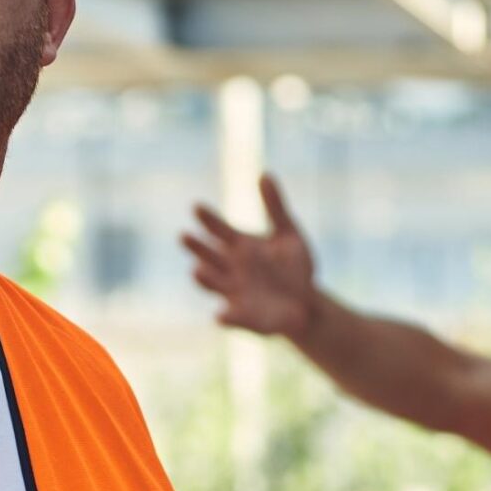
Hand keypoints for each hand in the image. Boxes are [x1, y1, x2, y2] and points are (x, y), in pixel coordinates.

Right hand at [183, 175, 318, 339]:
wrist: (306, 302)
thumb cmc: (293, 266)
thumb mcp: (289, 233)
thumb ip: (275, 207)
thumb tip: (264, 173)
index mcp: (239, 246)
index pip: (218, 230)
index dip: (207, 219)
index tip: (196, 206)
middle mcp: (230, 268)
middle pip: (208, 256)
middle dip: (196, 247)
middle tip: (184, 235)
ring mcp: (234, 292)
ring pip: (212, 284)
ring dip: (204, 278)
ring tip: (197, 271)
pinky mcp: (243, 317)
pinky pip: (230, 317)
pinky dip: (224, 317)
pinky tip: (220, 315)